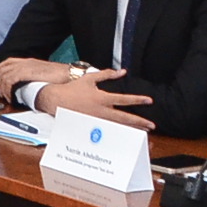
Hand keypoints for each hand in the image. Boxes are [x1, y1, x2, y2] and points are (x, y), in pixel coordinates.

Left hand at [0, 56, 75, 99]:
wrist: (68, 74)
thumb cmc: (60, 76)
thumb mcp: (44, 74)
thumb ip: (34, 76)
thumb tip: (29, 84)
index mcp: (29, 61)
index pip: (9, 61)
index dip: (0, 67)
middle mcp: (25, 62)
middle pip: (4, 68)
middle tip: (0, 91)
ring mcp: (25, 67)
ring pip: (5, 76)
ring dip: (3, 88)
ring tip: (6, 97)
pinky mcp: (26, 73)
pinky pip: (10, 81)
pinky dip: (7, 90)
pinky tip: (11, 96)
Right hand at [31, 69, 154, 129]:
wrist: (56, 100)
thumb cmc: (72, 88)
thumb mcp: (90, 78)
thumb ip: (107, 74)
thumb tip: (122, 72)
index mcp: (102, 98)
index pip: (124, 99)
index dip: (137, 100)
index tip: (149, 101)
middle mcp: (101, 111)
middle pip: (124, 118)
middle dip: (139, 122)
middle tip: (151, 125)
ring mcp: (96, 120)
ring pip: (117, 127)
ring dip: (131, 130)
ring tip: (142, 132)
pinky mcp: (91, 126)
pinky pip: (108, 130)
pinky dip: (118, 133)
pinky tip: (125, 135)